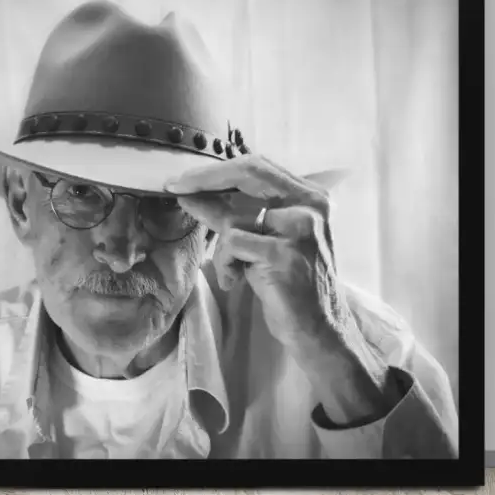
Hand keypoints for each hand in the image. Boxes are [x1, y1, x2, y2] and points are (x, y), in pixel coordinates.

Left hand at [165, 153, 401, 427]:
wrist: (319, 329)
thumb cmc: (291, 285)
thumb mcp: (263, 241)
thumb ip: (234, 214)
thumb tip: (193, 192)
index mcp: (311, 196)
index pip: (258, 165)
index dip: (217, 169)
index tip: (185, 177)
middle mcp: (311, 205)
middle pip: (248, 172)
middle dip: (204, 180)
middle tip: (175, 188)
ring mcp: (301, 228)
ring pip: (235, 219)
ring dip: (222, 249)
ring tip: (234, 270)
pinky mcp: (285, 254)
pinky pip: (232, 244)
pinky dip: (226, 265)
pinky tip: (237, 281)